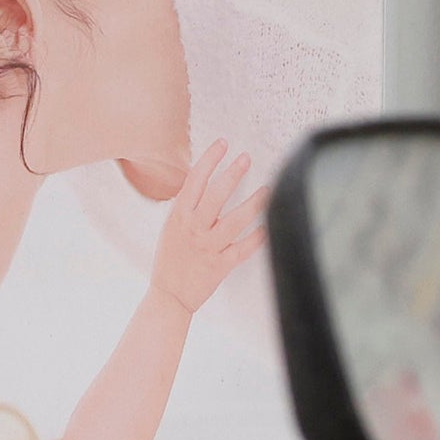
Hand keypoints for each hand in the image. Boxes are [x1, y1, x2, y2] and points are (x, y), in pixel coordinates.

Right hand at [153, 141, 266, 308]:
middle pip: (215, 196)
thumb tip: (205, 180)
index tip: (223, 144)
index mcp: (179, 217)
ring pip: (234, 221)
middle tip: (246, 158)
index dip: (209, 159)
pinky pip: (243, 249)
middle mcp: (193, 229)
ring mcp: (208, 247)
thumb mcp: (172, 226)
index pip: (194, 181)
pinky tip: (270, 225)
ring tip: (268, 189)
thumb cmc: (171, 259)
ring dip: (253, 204)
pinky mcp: (220, 265)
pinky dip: (258, 237)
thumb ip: (189, 206)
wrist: (169, 296)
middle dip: (232, 174)